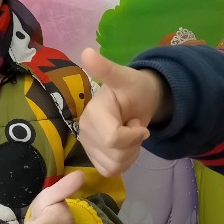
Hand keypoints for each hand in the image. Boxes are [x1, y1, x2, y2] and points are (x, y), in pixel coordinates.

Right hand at [77, 47, 165, 176]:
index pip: (113, 138)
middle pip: (115, 154)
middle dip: (133, 143)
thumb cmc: (133, 88)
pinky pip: (111, 171)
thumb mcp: (125, 77)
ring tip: (130, 134)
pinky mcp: (93, 158)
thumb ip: (106, 69)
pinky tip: (126, 146)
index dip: (133, 135)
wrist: (137, 100)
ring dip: (130, 153)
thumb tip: (87, 52)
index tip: (138, 121)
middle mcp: (84, 131)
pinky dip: (124, 162)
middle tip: (133, 124)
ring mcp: (87, 146)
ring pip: (114, 166)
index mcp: (92, 112)